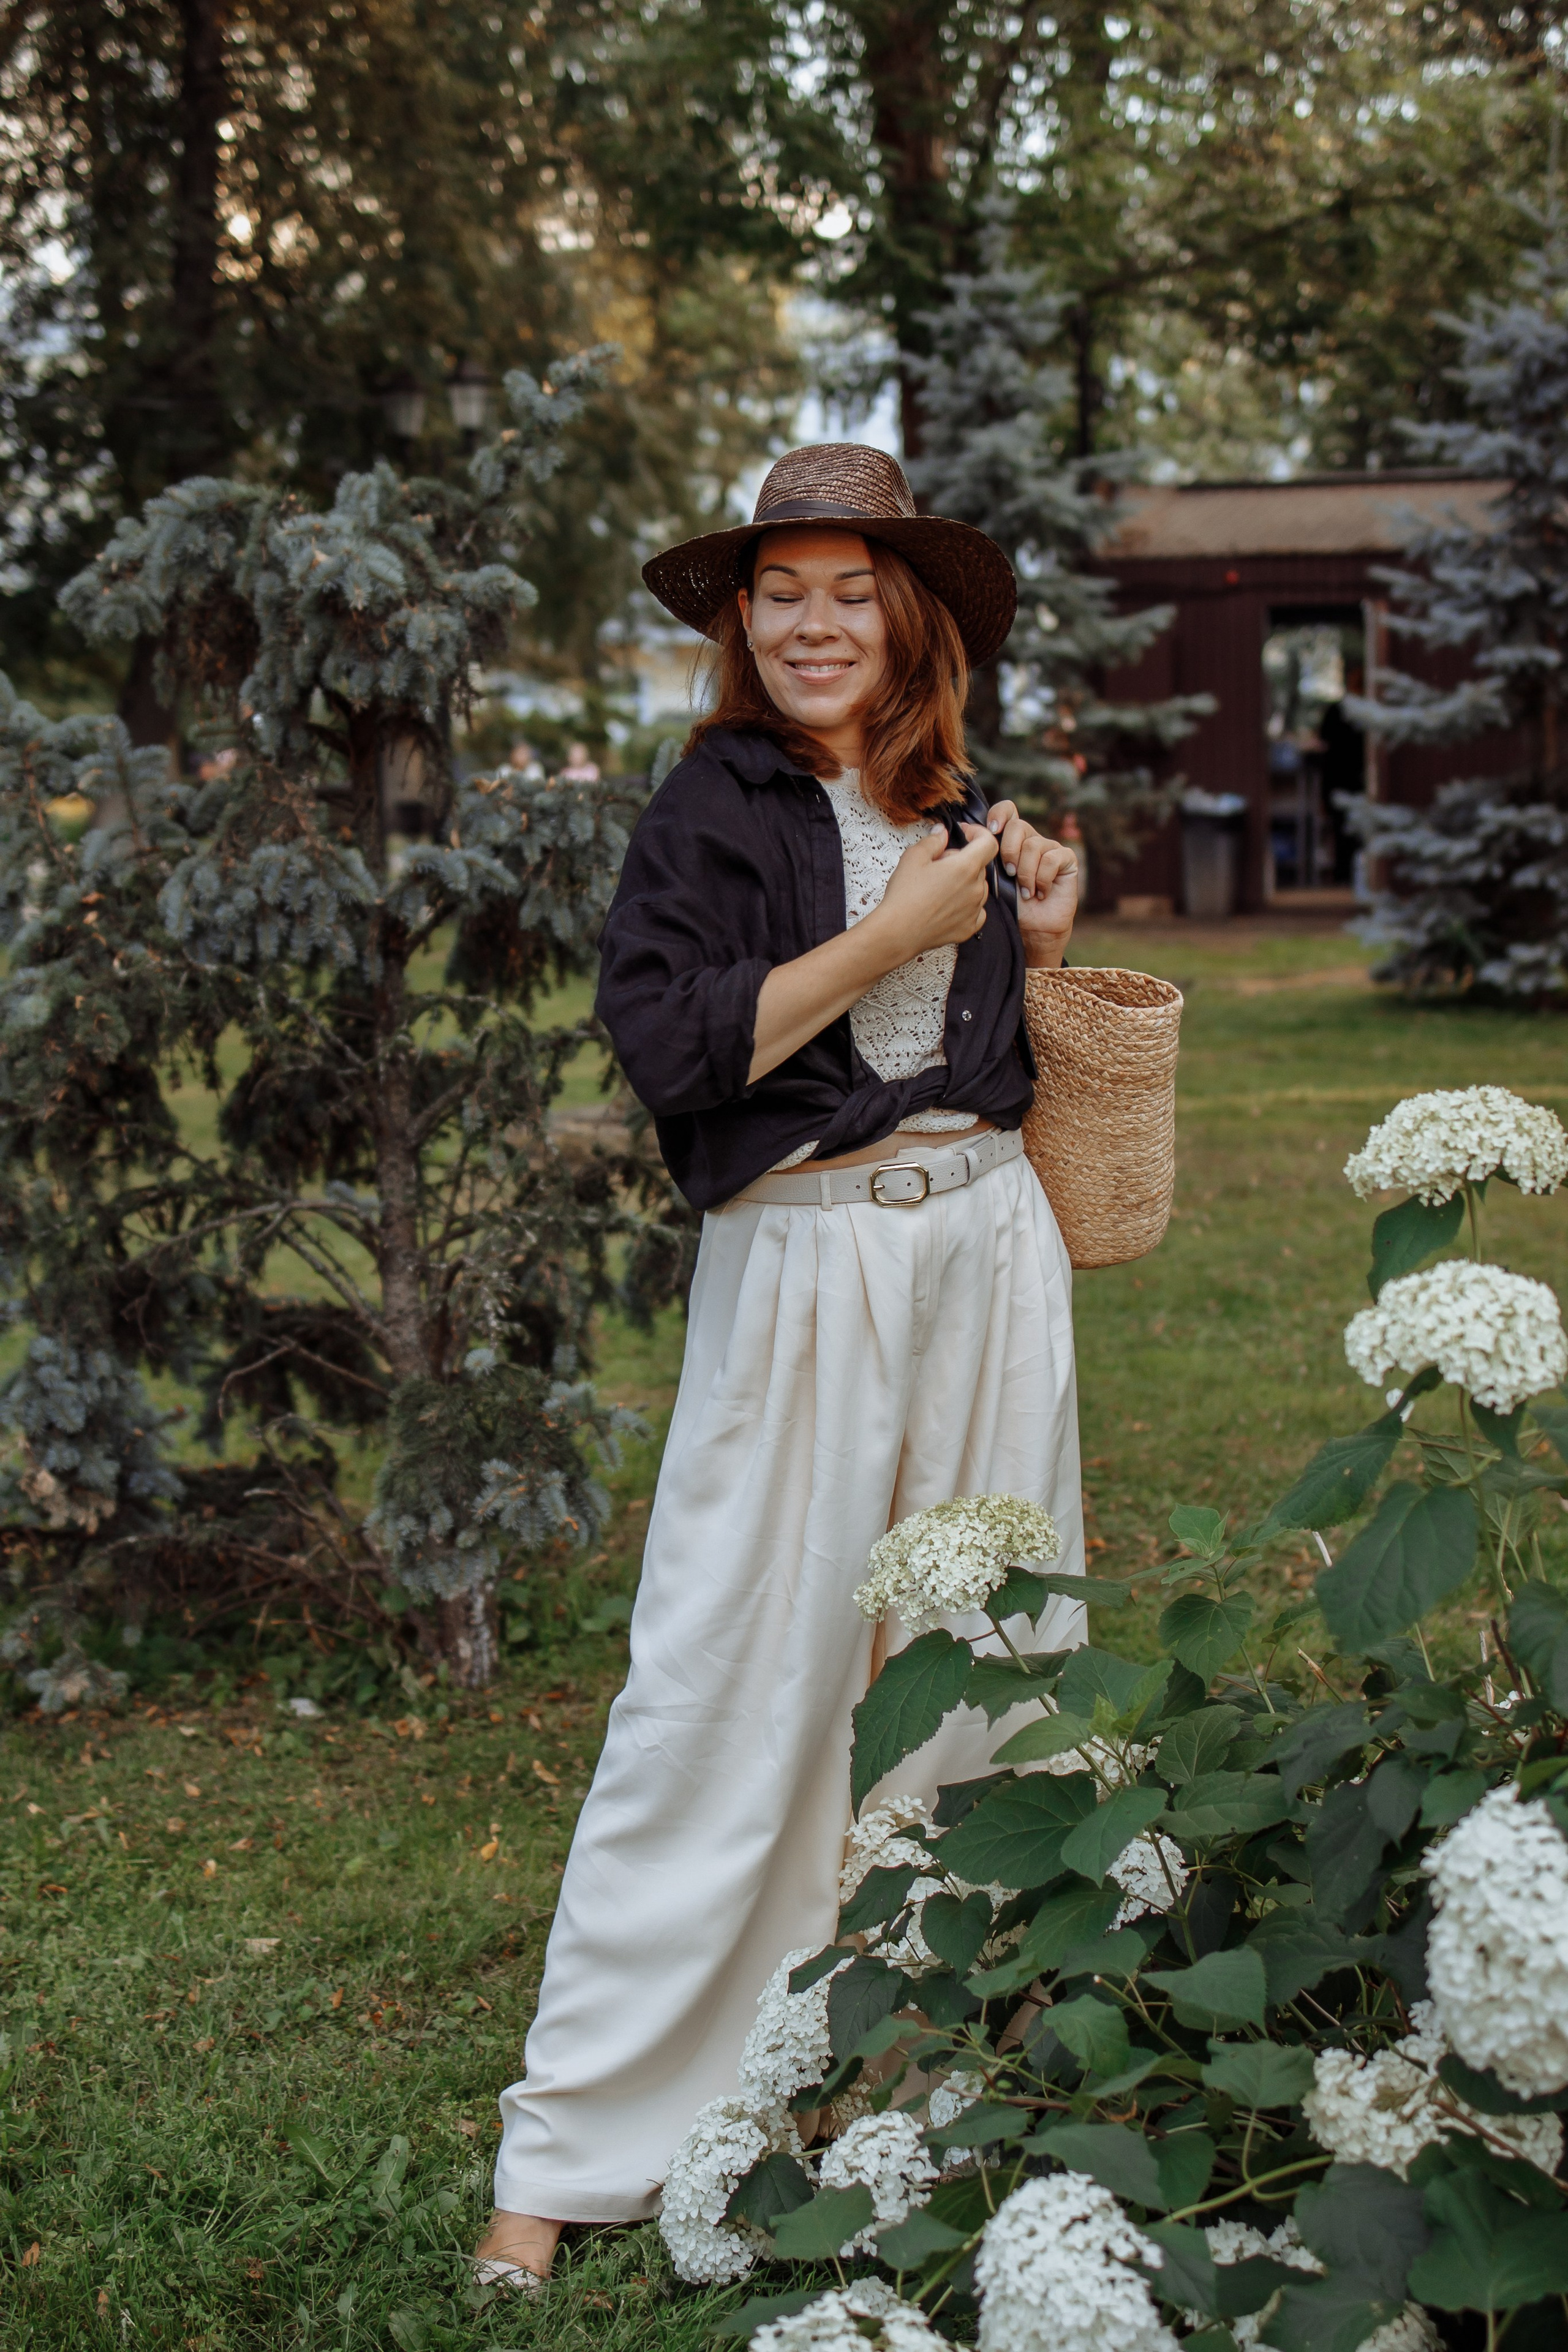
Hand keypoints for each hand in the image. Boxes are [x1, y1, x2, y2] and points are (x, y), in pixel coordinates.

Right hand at [869, 823, 997, 960]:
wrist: (897, 932)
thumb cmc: (904, 895)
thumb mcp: (913, 857)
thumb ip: (933, 840)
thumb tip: (942, 833)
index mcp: (965, 867)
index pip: (988, 843)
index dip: (978, 833)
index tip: (965, 834)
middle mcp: (976, 889)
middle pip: (979, 865)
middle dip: (962, 859)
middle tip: (937, 865)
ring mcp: (974, 910)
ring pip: (978, 887)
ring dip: (965, 882)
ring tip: (939, 887)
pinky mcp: (969, 927)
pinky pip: (977, 910)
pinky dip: (967, 904)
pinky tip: (948, 904)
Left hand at [986, 801, 1077, 967]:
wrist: (1031, 929)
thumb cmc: (1009, 905)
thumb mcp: (990, 877)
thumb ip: (980, 852)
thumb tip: (963, 827)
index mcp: (1011, 839)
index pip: (1007, 810)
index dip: (999, 814)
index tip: (991, 831)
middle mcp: (1031, 839)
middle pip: (1018, 825)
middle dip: (1009, 851)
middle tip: (1009, 874)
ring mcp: (1050, 848)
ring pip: (1034, 845)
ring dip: (1025, 873)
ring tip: (1025, 892)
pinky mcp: (1067, 859)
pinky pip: (1051, 859)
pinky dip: (1042, 879)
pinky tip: (1040, 893)